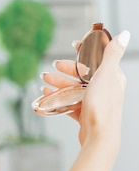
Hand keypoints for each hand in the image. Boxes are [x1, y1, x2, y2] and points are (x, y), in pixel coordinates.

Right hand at [42, 31, 127, 145]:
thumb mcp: (106, 75)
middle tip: (54, 66)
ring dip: (59, 82)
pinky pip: (69, 101)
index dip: (86, 49)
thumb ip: (112, 54)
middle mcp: (106, 88)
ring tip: (44, 80)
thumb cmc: (103, 106)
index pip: (99, 58)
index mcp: (113, 77)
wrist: (99, 136)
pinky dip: (58, 96)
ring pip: (74, 87)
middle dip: (66, 68)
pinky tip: (47, 94)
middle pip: (83, 73)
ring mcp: (95, 101)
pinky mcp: (85, 113)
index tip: (74, 44)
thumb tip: (124, 34)